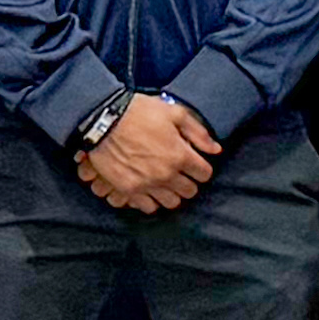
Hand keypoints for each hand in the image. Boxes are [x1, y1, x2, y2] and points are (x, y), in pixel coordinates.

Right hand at [76, 96, 218, 214]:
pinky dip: (151, 200)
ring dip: (172, 193)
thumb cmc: (138, 112)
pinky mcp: (128, 190)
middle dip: (188, 181)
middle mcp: (166, 174)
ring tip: (165, 182)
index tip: (195, 163)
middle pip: (190, 191)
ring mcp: (147, 184)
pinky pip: (148, 207)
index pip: (204, 174)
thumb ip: (198, 132)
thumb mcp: (174, 113)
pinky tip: (150, 189)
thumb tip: (215, 149)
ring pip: (172, 202)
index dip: (201, 168)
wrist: (102, 119)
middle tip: (180, 172)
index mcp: (180, 155)